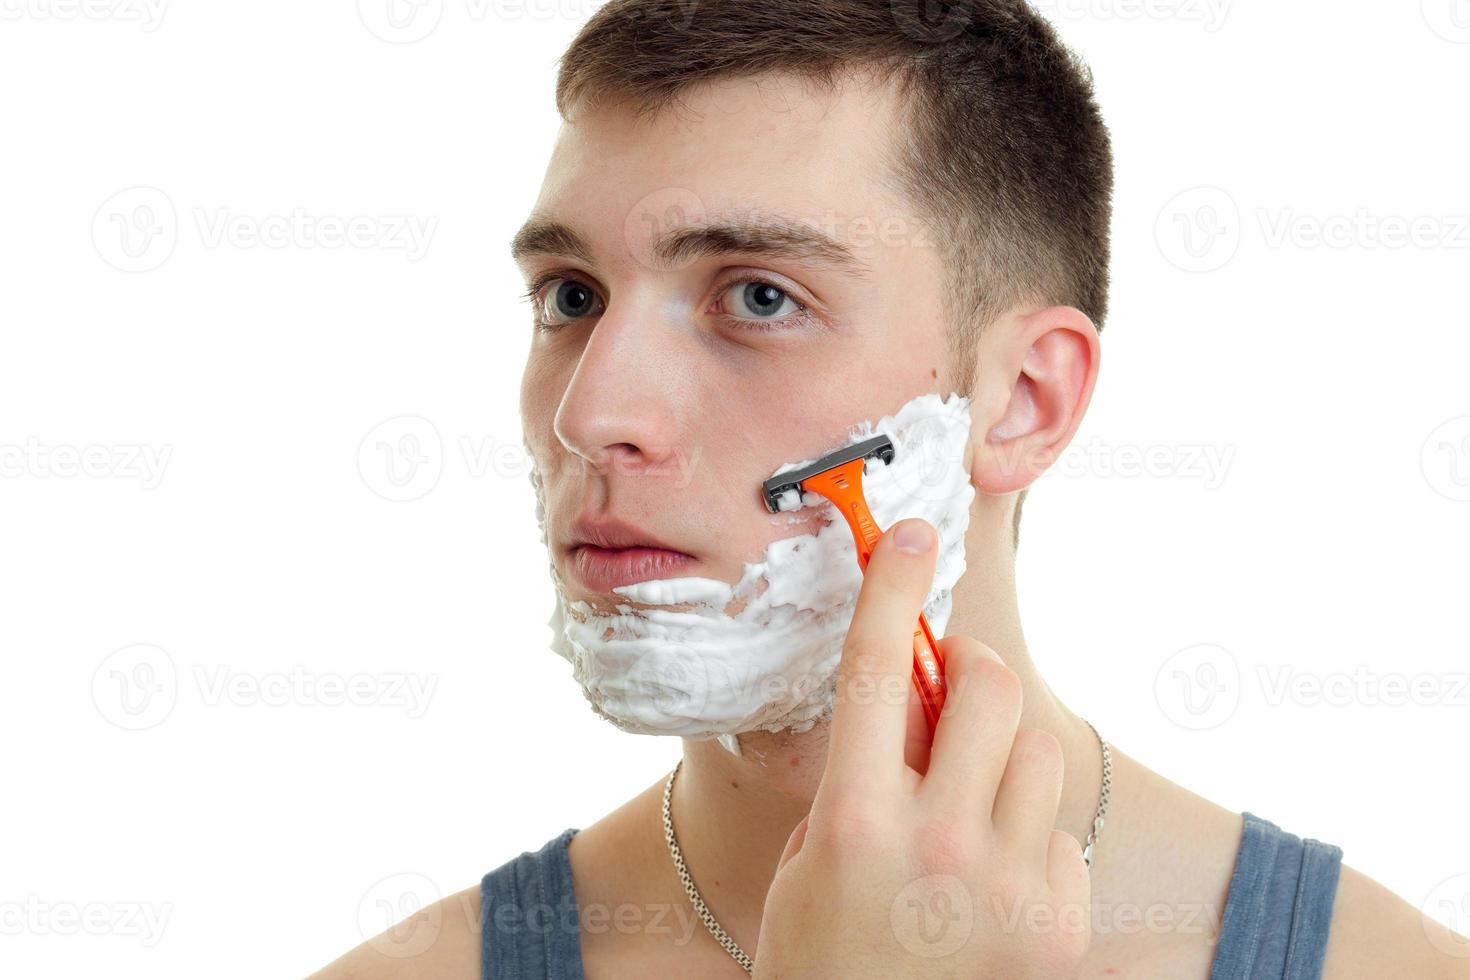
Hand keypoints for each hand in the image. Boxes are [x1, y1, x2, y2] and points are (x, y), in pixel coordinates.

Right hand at [751, 517, 1090, 978]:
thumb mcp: (810, 857)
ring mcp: (1008, 888)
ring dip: (1000, 752)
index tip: (907, 533)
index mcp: (854, 820)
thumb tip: (913, 691)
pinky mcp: (1058, 927)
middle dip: (969, 666)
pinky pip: (1058, 830)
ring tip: (966, 802)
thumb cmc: (820, 952)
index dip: (891, 584)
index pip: (876, 667)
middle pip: (990, 685)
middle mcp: (938, 846)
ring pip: (1038, 750)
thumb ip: (861, 773)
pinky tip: (990, 880)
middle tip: (948, 682)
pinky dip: (1026, 835)